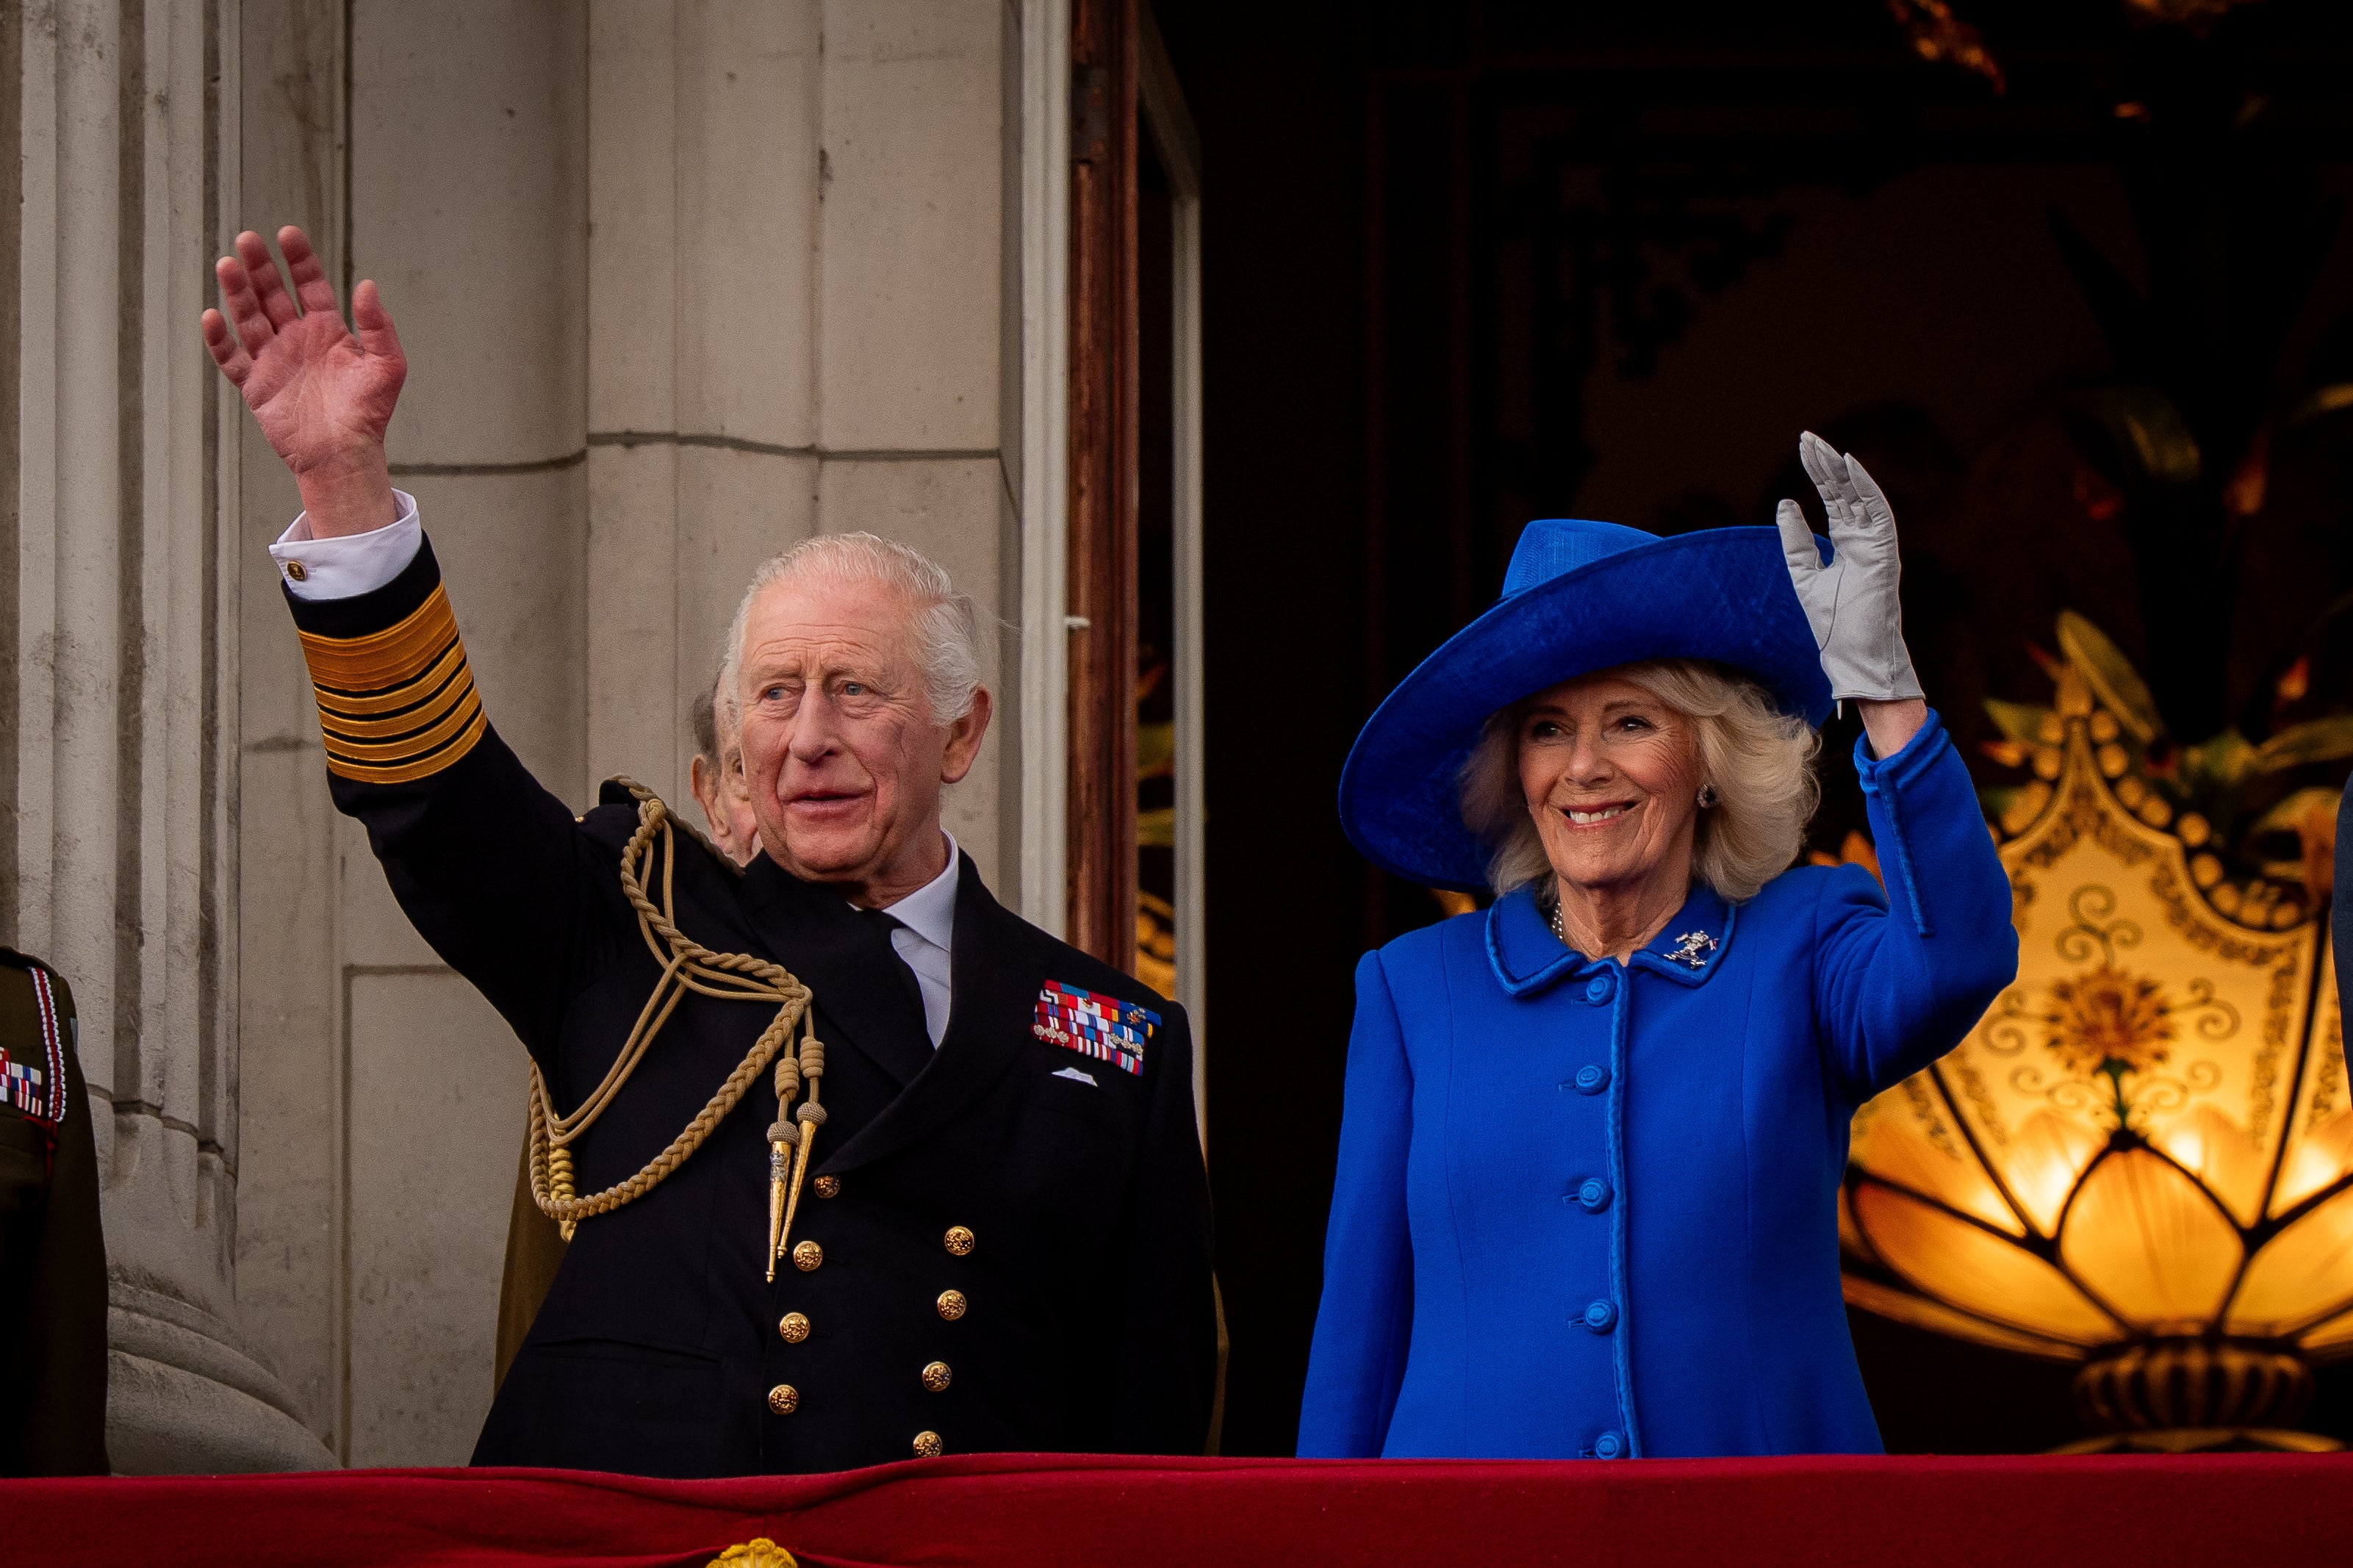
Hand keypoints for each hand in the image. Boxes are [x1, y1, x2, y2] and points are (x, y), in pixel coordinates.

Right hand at [200, 226, 404, 536]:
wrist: (345, 456)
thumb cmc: (369, 413)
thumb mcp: (387, 366)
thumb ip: (379, 326)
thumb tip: (368, 285)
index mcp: (328, 331)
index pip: (310, 285)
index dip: (299, 259)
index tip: (287, 233)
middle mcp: (297, 340)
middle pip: (272, 294)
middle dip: (260, 267)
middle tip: (247, 239)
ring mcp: (274, 361)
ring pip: (249, 318)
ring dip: (237, 293)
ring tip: (227, 265)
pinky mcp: (256, 386)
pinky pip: (231, 358)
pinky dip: (219, 340)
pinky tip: (212, 316)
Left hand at [1774, 431, 1923, 705]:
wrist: (1853, 657)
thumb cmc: (1833, 625)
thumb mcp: (1804, 576)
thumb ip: (1796, 542)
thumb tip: (1784, 504)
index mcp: (1847, 544)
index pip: (1833, 499)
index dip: (1819, 473)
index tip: (1803, 448)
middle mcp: (1864, 539)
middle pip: (1845, 492)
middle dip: (1826, 464)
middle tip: (1806, 438)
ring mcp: (1876, 544)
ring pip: (1860, 496)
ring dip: (1842, 470)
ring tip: (1821, 446)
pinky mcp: (1885, 552)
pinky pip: (1878, 512)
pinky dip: (1866, 487)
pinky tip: (1849, 464)